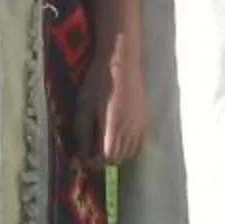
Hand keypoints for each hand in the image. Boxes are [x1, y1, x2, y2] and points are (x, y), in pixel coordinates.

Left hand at [78, 39, 147, 165]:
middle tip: (90, 150)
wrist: (121, 62)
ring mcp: (140, 126)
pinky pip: (139, 144)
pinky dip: (128, 148)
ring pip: (130, 154)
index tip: (83, 156)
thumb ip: (82, 133)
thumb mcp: (83, 106)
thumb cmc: (98, 81)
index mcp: (114, 127)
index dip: (93, 161)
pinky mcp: (145, 120)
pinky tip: (118, 138)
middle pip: (118, 159)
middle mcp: (130, 130)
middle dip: (103, 159)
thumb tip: (80, 156)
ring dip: (116, 155)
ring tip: (103, 144)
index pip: (107, 159)